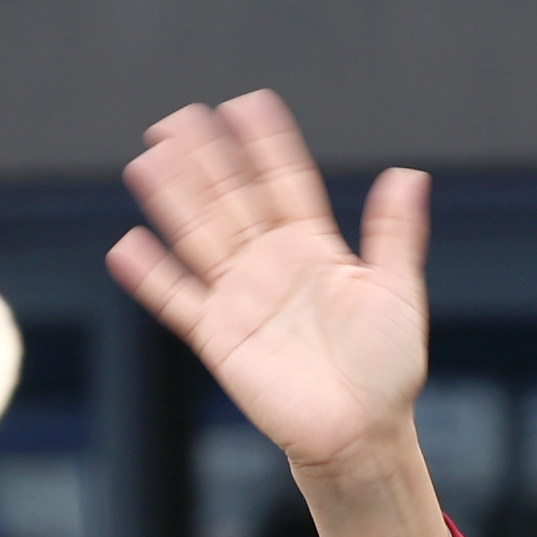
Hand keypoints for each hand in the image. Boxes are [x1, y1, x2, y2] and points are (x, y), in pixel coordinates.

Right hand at [110, 93, 431, 476]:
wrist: (364, 433)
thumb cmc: (388, 370)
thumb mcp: (397, 293)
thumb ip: (395, 234)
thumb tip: (409, 175)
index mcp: (313, 249)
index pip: (283, 183)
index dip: (265, 145)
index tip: (246, 104)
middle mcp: (271, 266)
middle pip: (230, 200)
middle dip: (206, 159)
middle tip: (179, 117)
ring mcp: (241, 298)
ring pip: (199, 237)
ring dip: (173, 200)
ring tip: (149, 159)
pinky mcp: (220, 337)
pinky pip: (179, 300)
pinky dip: (152, 276)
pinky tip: (128, 245)